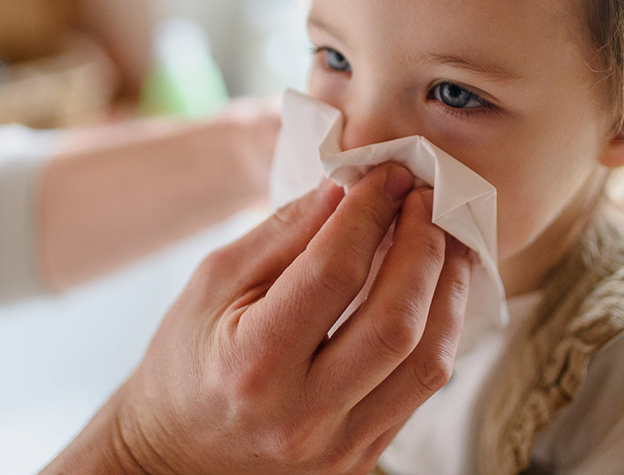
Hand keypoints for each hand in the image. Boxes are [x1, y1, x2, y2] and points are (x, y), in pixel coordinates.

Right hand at [44, 163, 472, 474]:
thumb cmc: (185, 361)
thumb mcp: (212, 284)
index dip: (369, 214)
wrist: (177, 455)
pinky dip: (438, 328)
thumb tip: (346, 189)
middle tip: (426, 199)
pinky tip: (434, 287)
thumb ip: (282, 234)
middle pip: (396, 322)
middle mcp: (303, 414)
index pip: (334, 273)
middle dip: (424, 247)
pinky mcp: (363, 457)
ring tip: (445, 238)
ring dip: (447, 288)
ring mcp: (340, 446)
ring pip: (429, 361)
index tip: (388, 176)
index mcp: (254, 365)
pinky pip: (422, 388)